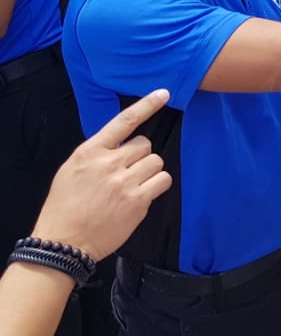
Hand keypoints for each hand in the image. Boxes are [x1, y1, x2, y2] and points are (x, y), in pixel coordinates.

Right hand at [32, 89, 172, 262]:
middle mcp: (109, 163)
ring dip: (148, 171)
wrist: (63, 241)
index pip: (124, 121)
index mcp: (90, 151)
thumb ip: (98, 153)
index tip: (163, 94)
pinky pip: (163, 180)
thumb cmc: (65, 206)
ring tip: (132, 186)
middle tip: (126, 172)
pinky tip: (142, 195)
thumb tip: (121, 144)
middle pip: (145, 144)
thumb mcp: (72, 169)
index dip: (146, 105)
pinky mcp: (138, 200)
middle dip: (139, 156)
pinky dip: (157, 185)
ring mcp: (125, 182)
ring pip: (156, 161)